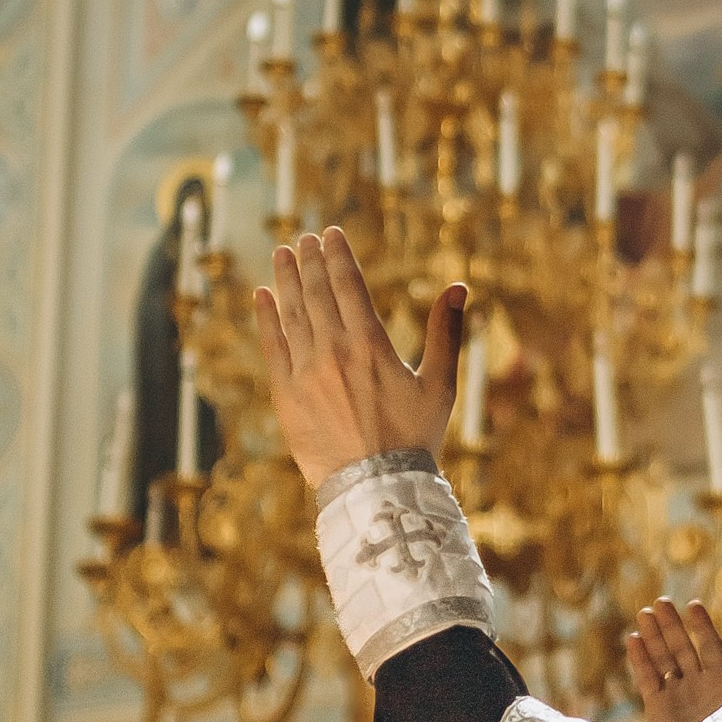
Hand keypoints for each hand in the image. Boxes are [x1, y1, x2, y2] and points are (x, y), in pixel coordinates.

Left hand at [255, 229, 466, 486]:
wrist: (376, 488)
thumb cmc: (414, 437)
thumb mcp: (440, 384)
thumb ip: (446, 332)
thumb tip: (459, 287)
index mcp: (371, 344)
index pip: (348, 285)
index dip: (338, 255)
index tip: (330, 234)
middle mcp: (334, 351)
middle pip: (316, 293)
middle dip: (309, 261)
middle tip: (304, 239)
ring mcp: (306, 373)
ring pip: (292, 313)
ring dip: (286, 280)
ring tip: (282, 254)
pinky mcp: (286, 395)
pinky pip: (272, 347)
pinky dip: (266, 318)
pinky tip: (262, 296)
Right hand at [626, 598, 721, 721]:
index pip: (710, 647)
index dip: (701, 627)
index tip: (693, 605)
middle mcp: (698, 688)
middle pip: (683, 649)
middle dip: (672, 626)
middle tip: (661, 601)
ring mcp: (677, 699)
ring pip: (663, 661)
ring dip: (654, 637)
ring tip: (645, 612)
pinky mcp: (658, 711)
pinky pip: (647, 680)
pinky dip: (640, 660)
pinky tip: (634, 639)